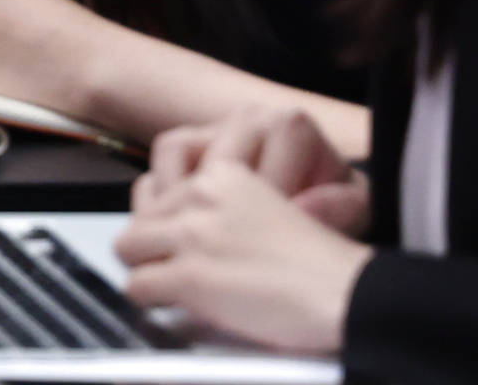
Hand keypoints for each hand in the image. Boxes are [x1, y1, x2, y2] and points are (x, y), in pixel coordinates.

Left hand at [116, 108, 372, 352]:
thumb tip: (177, 210)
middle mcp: (204, 194)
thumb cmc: (320, 261)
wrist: (347, 293)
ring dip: (146, 268)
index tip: (170, 232)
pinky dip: (150, 300)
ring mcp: (193, 233)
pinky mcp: (192, 274)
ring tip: (168, 284)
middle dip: (152, 241)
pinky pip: (139, 285)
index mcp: (227, 172)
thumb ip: (225, 199)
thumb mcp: (271, 204)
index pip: (162, 177)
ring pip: (130, 245)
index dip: (165, 212)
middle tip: (169, 264)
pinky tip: (172, 305)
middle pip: (142, 213)